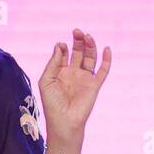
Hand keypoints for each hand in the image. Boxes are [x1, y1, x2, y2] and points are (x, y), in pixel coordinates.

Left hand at [39, 28, 111, 146]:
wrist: (64, 122)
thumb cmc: (52, 104)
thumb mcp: (46, 81)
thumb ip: (53, 63)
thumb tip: (60, 45)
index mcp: (60, 73)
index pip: (64, 54)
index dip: (63, 48)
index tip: (61, 46)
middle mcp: (73, 74)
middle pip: (78, 52)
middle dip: (78, 41)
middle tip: (77, 31)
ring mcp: (85, 79)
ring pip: (90, 58)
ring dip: (89, 46)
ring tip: (87, 36)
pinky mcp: (94, 85)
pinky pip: (103, 70)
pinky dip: (107, 60)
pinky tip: (106, 49)